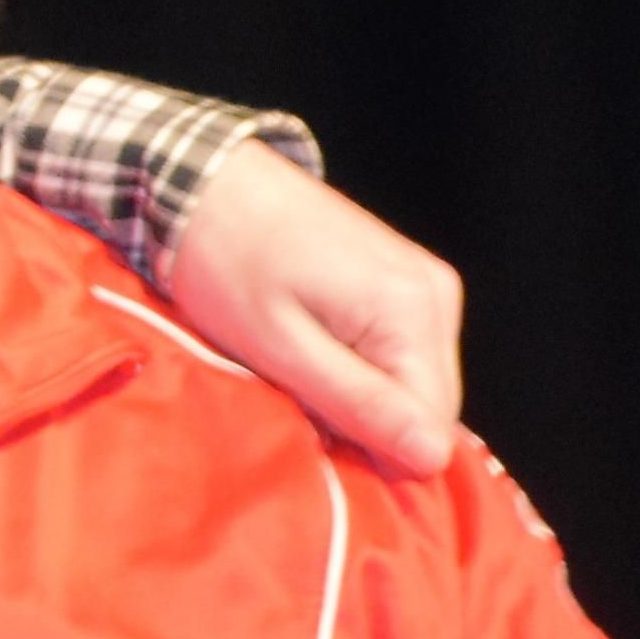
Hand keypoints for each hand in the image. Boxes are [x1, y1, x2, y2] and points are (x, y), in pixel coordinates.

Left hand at [164, 142, 464, 476]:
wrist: (202, 179)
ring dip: (359, 397)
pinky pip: (397, 352)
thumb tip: (432, 459)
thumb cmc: (226, 258)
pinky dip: (357, 366)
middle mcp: (436, 294)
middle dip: (367, 425)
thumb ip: (358, 403)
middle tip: (296, 402)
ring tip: (296, 368)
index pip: (432, 432)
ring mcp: (422, 282)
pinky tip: (309, 348)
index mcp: (413, 311)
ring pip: (410, 383)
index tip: (317, 443)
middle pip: (426, 408)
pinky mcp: (400, 278)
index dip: (376, 455)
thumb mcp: (281, 346)